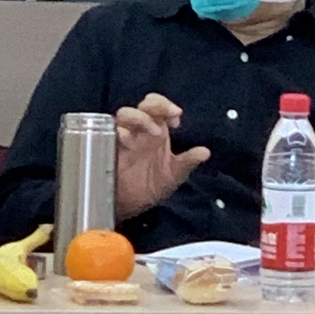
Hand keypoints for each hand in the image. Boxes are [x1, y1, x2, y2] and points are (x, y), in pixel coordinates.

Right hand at [114, 93, 210, 219]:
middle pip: (144, 106)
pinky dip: (119, 132)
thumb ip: (187, 162)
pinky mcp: (108, 148)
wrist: (129, 208)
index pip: (159, 107)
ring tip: (154, 131)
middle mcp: (139, 130)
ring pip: (125, 114)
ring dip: (140, 117)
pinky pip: (110, 133)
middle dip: (156, 105)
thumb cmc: (150, 187)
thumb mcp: (173, 175)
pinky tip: (128, 140)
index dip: (167, 106)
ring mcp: (123, 138)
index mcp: (157, 131)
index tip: (177, 118)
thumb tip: (205, 152)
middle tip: (169, 115)